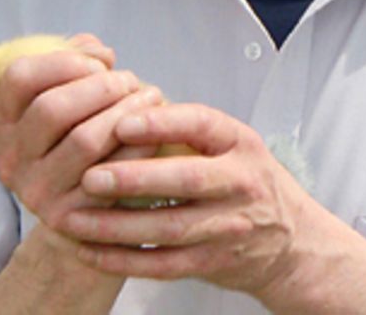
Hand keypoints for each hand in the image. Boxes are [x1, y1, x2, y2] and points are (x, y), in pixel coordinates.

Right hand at [0, 35, 159, 232]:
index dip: (66, 60)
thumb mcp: (67, 96)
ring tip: (150, 97)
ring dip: (126, 111)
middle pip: (51, 108)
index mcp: (1, 123)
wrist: (84, 213)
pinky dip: (138, 146)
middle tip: (131, 81)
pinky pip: (111, 173)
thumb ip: (76, 62)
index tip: (101, 63)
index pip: (19, 77)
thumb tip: (100, 54)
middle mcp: (9, 159)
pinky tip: (154, 133)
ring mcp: (35, 191)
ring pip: (84, 140)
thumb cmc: (79, 137)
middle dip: (101, 86)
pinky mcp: (68, 217)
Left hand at [60, 103, 317, 301]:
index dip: (161, 123)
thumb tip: (120, 100)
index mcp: (239, 143)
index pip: (202, 124)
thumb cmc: (246, 180)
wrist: (292, 241)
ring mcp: (228, 226)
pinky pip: (164, 266)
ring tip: (73, 218)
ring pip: (168, 228)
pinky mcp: (213, 262)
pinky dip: (124, 261)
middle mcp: (239, 182)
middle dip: (134, 178)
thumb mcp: (231, 144)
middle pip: (185, 179)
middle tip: (90, 176)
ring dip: (116, 226)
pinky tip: (90, 252)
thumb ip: (185, 129)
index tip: (121, 121)